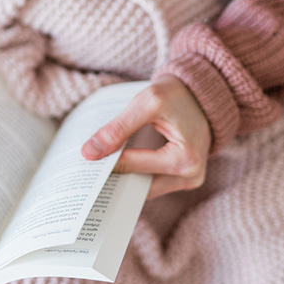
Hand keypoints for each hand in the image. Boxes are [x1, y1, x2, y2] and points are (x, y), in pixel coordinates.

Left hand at [81, 75, 210, 199]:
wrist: (201, 94)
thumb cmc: (177, 95)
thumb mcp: (147, 102)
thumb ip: (118, 128)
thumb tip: (90, 153)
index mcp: (185, 159)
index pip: (134, 166)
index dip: (106, 162)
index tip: (83, 160)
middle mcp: (190, 177)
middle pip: (139, 186)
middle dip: (114, 177)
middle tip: (85, 172)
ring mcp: (188, 181)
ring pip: (144, 188)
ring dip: (123, 178)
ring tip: (98, 167)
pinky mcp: (182, 178)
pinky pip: (152, 182)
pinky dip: (135, 174)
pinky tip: (117, 164)